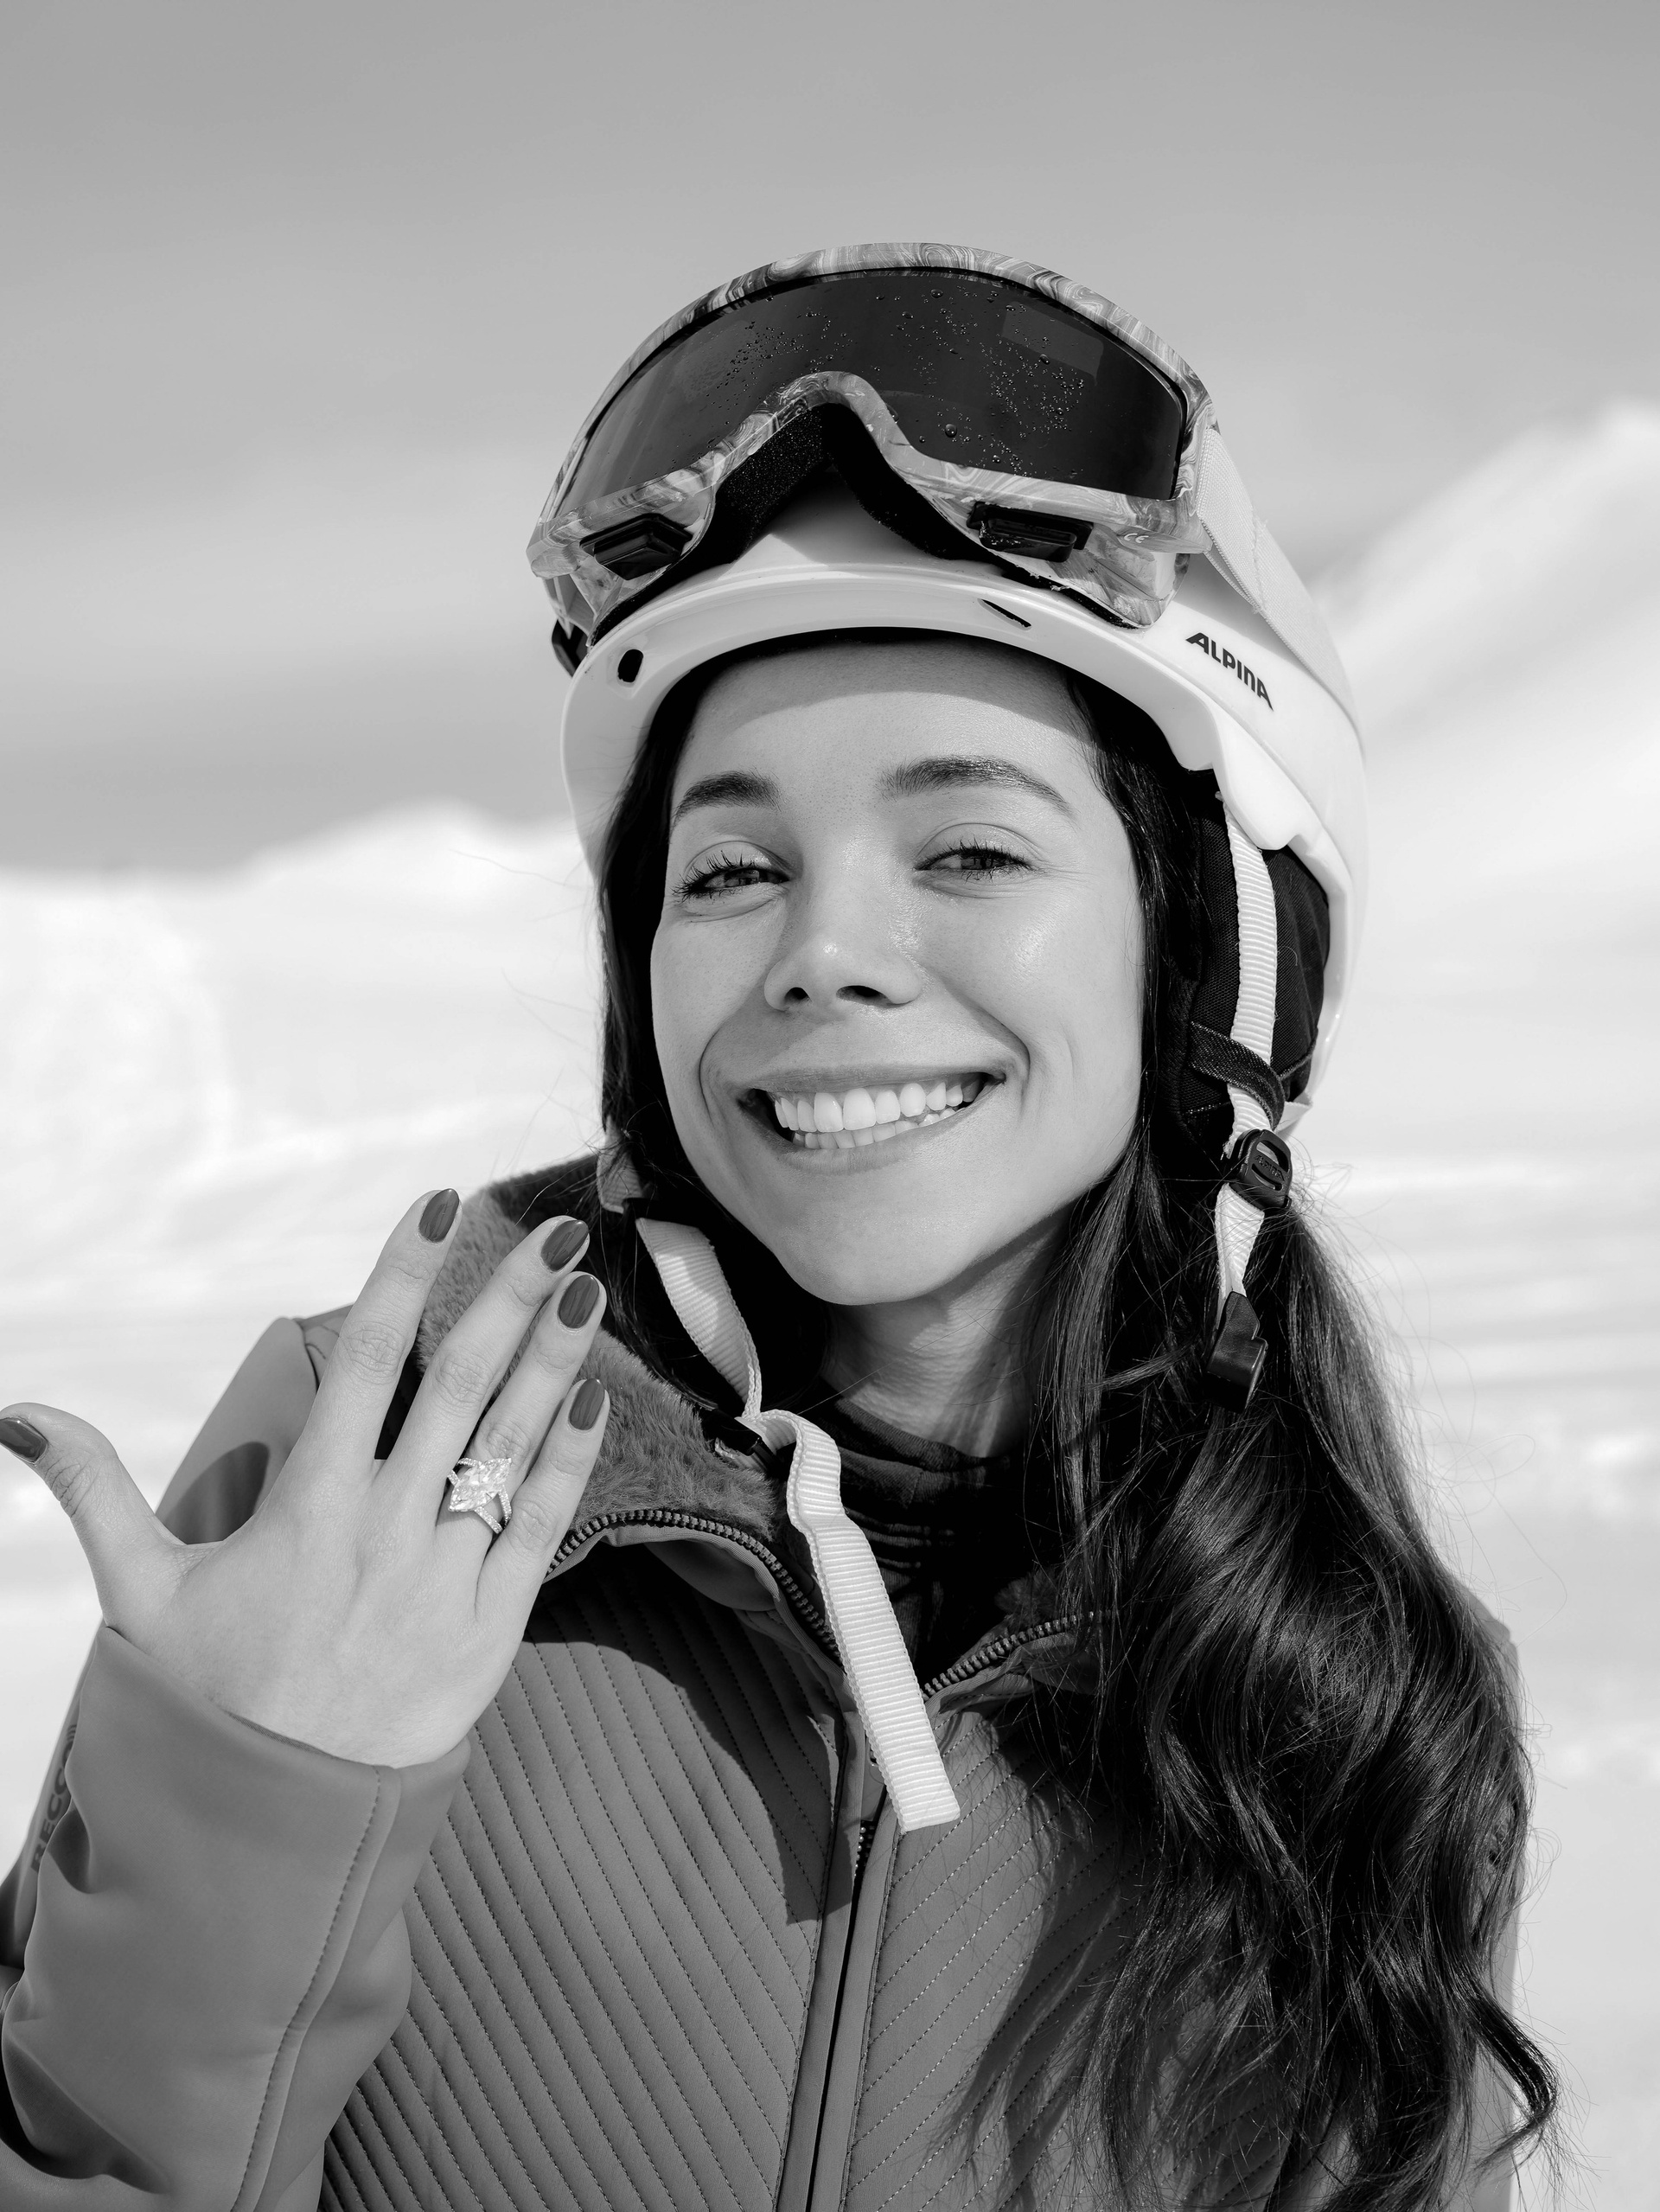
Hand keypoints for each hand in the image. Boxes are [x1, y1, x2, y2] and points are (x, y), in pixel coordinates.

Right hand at [0, 1192, 611, 1766]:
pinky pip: (542, 1529)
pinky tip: (594, 1400)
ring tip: (588, 1286)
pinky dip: (572, 1462)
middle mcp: (385, 1530)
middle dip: (509, 1297)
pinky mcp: (491, 1630)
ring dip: (556, 1360)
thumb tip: (19, 1412)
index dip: (402, 1274)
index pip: (363, 1360)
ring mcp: (445, 1578)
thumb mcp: (140, 1594)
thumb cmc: (204, 1704)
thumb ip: (94, 1490)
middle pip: (460, 1386)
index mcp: (308, 1507)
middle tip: (558, 1227)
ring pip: (513, 1445)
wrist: (270, 1833)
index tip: (441, 1204)